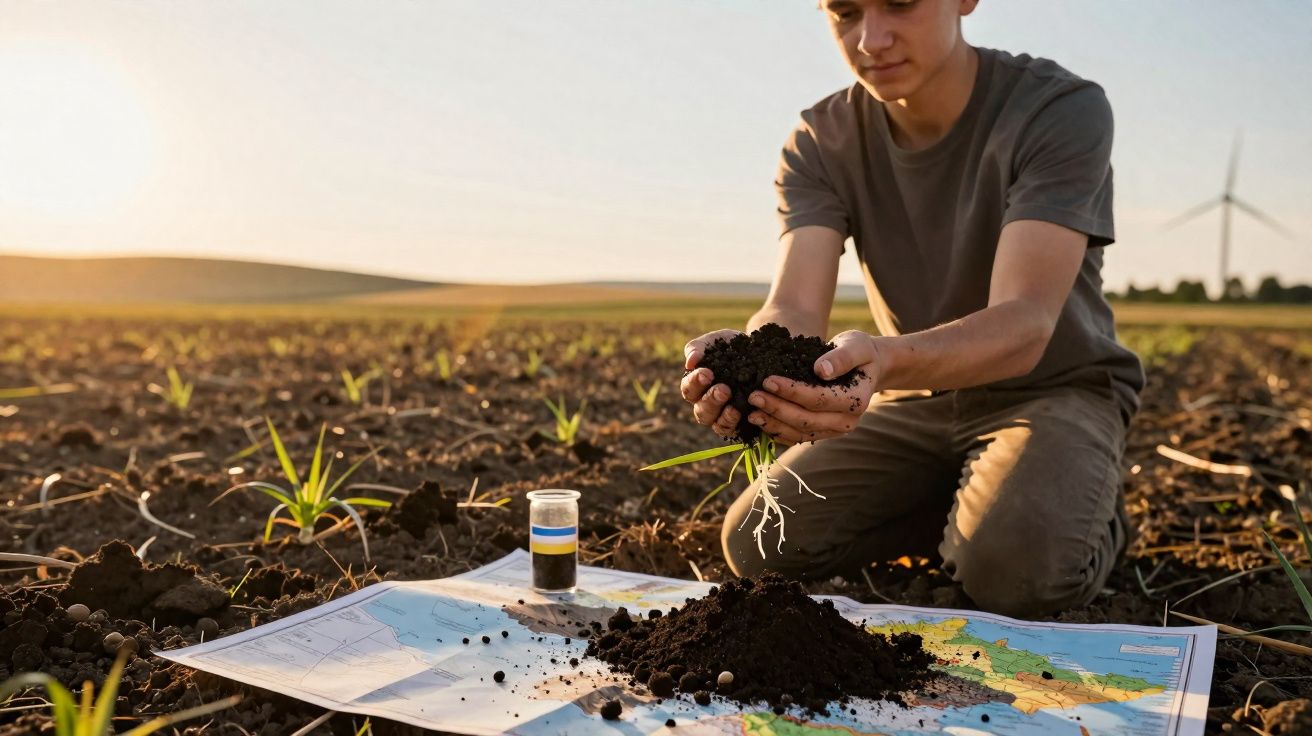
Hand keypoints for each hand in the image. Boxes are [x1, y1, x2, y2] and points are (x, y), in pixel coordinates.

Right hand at [680, 328, 743, 439]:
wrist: (760, 352)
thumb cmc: (732, 347)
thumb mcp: (716, 341)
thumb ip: (699, 348)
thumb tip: (689, 362)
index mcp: (697, 386)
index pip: (688, 389)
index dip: (695, 383)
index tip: (707, 373)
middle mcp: (706, 404)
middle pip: (701, 411)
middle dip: (711, 400)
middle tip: (723, 389)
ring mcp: (722, 416)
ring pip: (715, 423)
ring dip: (722, 415)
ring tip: (733, 406)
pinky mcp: (739, 423)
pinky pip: (732, 430)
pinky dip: (735, 423)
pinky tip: (741, 412)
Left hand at [745, 330, 881, 444]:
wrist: (866, 367)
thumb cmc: (859, 352)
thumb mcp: (856, 345)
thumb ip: (841, 357)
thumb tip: (821, 370)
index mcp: (857, 400)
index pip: (819, 399)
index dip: (792, 392)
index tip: (768, 380)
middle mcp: (847, 421)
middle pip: (806, 420)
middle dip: (777, 409)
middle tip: (752, 396)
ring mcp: (834, 430)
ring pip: (800, 432)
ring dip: (773, 424)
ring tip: (750, 412)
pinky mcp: (823, 433)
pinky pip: (798, 437)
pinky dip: (778, 432)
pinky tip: (760, 422)